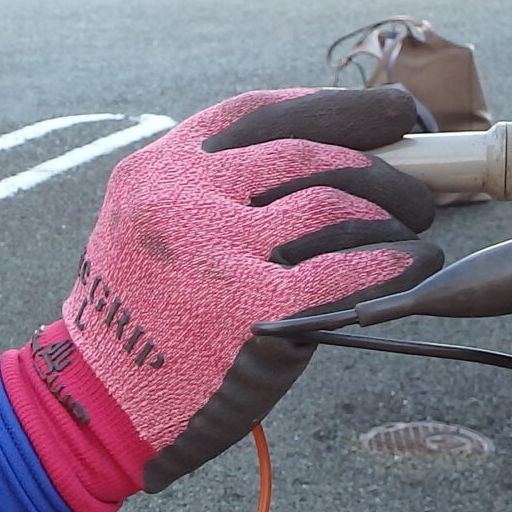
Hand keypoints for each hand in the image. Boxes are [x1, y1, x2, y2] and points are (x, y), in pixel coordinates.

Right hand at [0, 86, 440, 511]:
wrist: (95, 404)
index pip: (260, 113)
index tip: (387, 114)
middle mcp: (185, 200)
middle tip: (416, 187)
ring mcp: (220, 252)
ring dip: (392, 212)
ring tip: (415, 226)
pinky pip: (348, 269)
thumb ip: (207, 191)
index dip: (337, 107)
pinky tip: (415, 264)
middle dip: (378, 163)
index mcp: (158, 171)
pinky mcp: (255, 310)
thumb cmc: (133, 321)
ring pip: (334, 204)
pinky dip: (394, 262)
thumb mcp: (144, 229)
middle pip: (308, 152)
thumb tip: (323, 164)